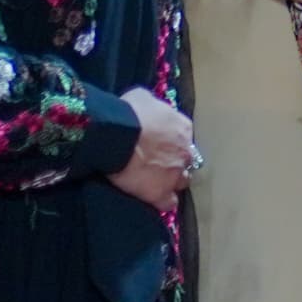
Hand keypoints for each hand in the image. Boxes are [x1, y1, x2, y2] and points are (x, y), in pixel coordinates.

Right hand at [108, 88, 195, 214]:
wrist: (116, 135)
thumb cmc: (128, 112)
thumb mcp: (142, 98)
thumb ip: (152, 105)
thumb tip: (148, 109)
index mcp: (183, 128)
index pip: (183, 137)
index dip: (171, 142)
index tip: (158, 144)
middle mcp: (185, 151)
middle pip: (185, 160)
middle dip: (174, 161)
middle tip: (155, 163)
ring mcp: (175, 174)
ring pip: (181, 181)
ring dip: (171, 181)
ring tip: (154, 181)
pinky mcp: (161, 192)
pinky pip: (169, 203)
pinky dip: (162, 201)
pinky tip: (153, 199)